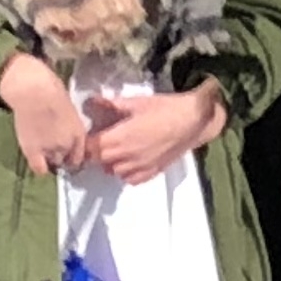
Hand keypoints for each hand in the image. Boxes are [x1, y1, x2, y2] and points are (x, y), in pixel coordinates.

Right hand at [0, 50, 88, 175]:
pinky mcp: (34, 151)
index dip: (72, 157)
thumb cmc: (50, 90)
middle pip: (66, 161)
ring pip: (53, 163)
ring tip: (41, 147)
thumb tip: (63, 131)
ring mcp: (51, 149)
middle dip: (61, 156)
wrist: (34, 91)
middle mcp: (68, 145)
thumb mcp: (68, 109)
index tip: (66, 155)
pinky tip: (35, 157)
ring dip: (49, 158)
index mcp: (79, 134)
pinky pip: (39, 168)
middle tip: (51, 147)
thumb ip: (68, 126)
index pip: (79, 157)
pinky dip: (39, 166)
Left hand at [85, 82, 225, 185]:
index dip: (87, 141)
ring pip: (113, 172)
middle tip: (102, 139)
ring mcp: (140, 167)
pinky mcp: (152, 172)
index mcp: (120, 137)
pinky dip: (127, 173)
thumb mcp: (136, 102)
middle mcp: (127, 156)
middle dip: (97, 151)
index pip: (90, 148)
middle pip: (99, 161)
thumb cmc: (166, 108)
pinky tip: (131, 160)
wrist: (194, 120)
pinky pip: (131, 180)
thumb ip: (112, 105)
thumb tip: (92, 101)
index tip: (90, 134)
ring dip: (111, 162)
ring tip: (117, 149)